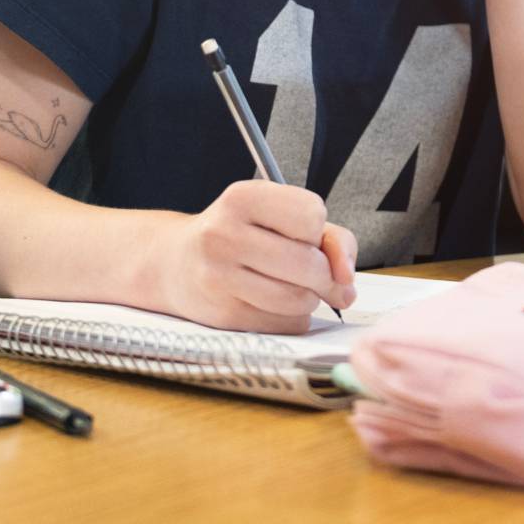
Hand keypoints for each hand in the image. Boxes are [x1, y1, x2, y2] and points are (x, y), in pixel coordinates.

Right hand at [163, 181, 357, 334]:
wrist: (176, 263)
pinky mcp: (222, 315)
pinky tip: (274, 304)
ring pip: (300, 300)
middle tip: (312, 272)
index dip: (316, 229)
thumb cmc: (241, 235)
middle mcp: (224, 234)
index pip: (311, 214)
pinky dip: (293, 318)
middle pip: (310, 264)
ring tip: (291, 286)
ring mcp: (219, 277)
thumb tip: (347, 280)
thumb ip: (330, 237)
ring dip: (309, 298)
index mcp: (242, 198)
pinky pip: (285, 325)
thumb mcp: (279, 216)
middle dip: (323, 273)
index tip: (299, 233)